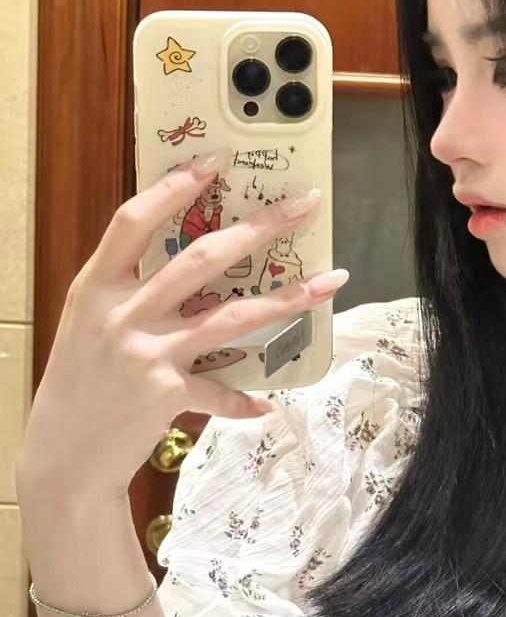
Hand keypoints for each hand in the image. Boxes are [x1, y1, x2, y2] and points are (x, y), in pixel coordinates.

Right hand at [16, 153, 345, 500]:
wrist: (62, 455)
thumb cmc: (81, 384)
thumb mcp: (90, 325)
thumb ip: (131, 293)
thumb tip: (196, 266)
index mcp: (97, 286)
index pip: (134, 221)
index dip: (174, 187)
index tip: (216, 161)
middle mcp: (122, 313)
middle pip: (202, 257)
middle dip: (261, 227)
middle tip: (306, 204)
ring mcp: (146, 352)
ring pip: (232, 316)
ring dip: (288, 298)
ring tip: (331, 282)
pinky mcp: (167, 393)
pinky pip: (222, 391)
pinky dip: (246, 399)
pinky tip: (269, 403)